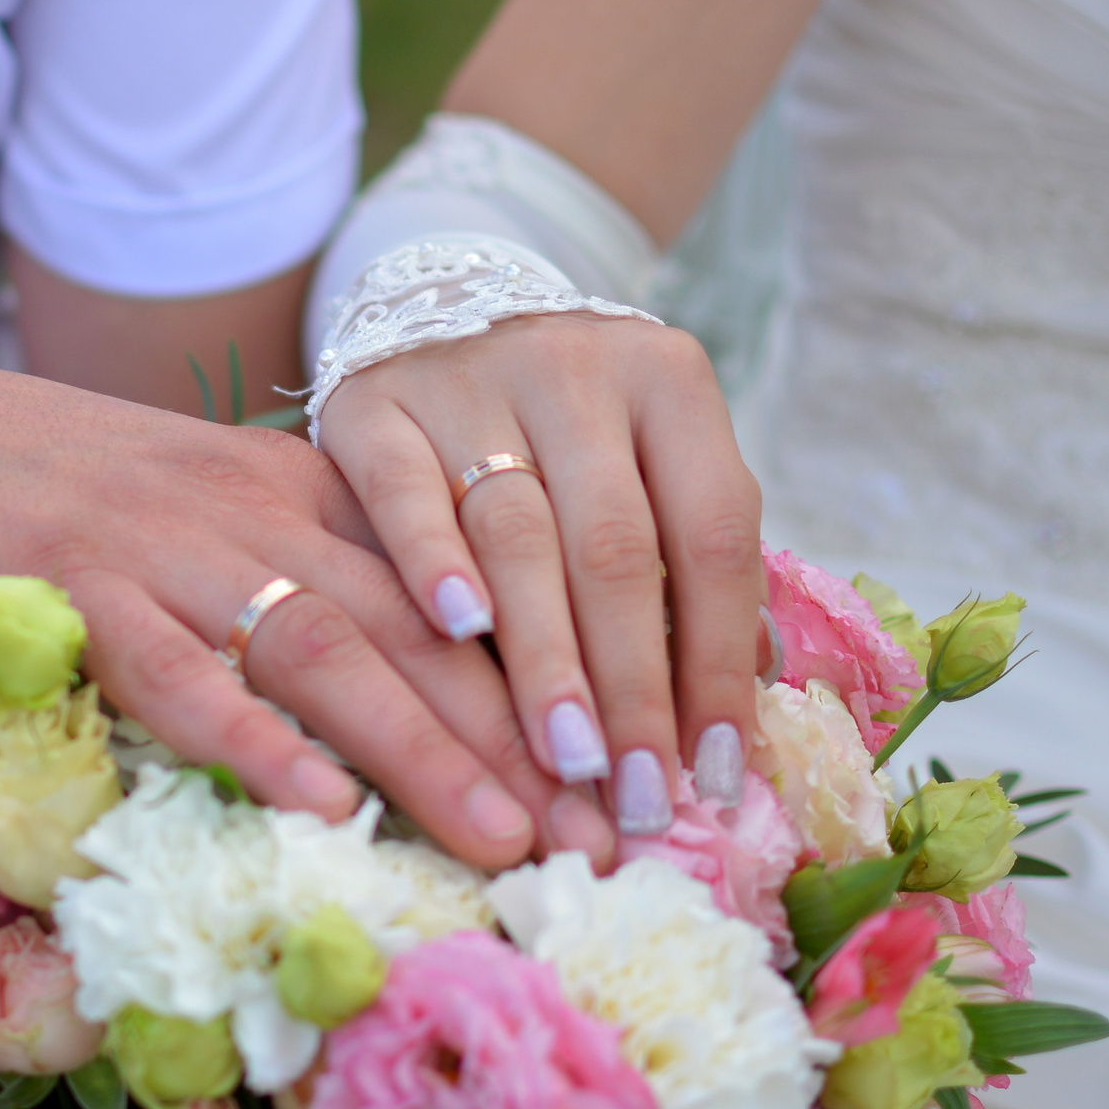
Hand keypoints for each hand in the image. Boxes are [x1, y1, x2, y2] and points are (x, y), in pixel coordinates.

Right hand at [0, 347, 597, 872]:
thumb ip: (267, 567)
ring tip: (509, 838)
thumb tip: (366, 688)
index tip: (611, 770)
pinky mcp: (62, 591)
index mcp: (275, 484)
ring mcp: (153, 546)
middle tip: (606, 831)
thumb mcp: (165, 506)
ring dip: (425, 750)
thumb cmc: (4, 490)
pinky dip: (251, 742)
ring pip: (323, 649)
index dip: (539, 677)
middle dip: (523, 732)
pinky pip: (175, 673)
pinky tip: (315, 808)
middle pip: (414, 623)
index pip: (441, 582)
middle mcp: (238, 506)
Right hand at [313, 315, 762, 860]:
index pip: (712, 535)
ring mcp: (470, 378)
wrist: (439, 313)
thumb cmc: (564, 431)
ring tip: (566, 757)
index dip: (716, 662)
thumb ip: (684, 574)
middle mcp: (576, 367)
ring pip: (517, 532)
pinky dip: (432, 564)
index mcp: (669, 382)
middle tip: (633, 795)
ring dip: (545, 658)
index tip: (715, 773)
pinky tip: (458, 634)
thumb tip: (733, 724)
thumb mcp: (644, 466)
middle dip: (631, 685)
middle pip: (615, 547)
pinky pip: (404, 493)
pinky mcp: (375, 402)